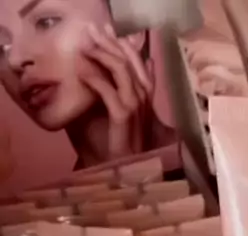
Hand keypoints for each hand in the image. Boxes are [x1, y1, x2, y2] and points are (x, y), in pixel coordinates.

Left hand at [79, 24, 153, 160]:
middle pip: (129, 60)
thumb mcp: (118, 114)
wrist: (122, 171)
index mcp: (145, 96)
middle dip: (110, 42)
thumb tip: (102, 73)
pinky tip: (82, 72)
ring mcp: (135, 107)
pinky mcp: (123, 117)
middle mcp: (144, 98)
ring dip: (102, 55)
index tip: (106, 31)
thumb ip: (116, 93)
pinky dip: (94, 79)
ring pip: (121, 71)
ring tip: (85, 47)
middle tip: (92, 31)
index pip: (137, 61)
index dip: (122, 44)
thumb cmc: (117, 145)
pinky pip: (108, 91)